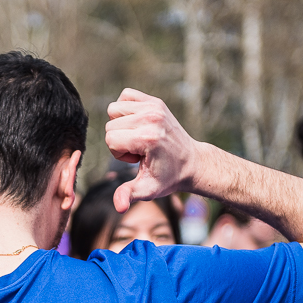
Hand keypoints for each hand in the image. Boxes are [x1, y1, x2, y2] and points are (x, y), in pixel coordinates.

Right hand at [105, 89, 201, 212]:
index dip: (119, 154)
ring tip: (139, 139)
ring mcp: (154, 106)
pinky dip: (126, 109)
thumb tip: (119, 207)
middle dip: (119, 140)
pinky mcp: (156, 100)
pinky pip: (125, 96)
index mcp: (148, 138)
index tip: (137, 160)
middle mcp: (151, 117)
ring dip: (122, 125)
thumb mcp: (148, 189)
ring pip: (114, 110)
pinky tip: (137, 124)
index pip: (110, 139)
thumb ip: (129, 194)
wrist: (192, 163)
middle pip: (110, 125)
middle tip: (140, 151)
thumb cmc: (168, 178)